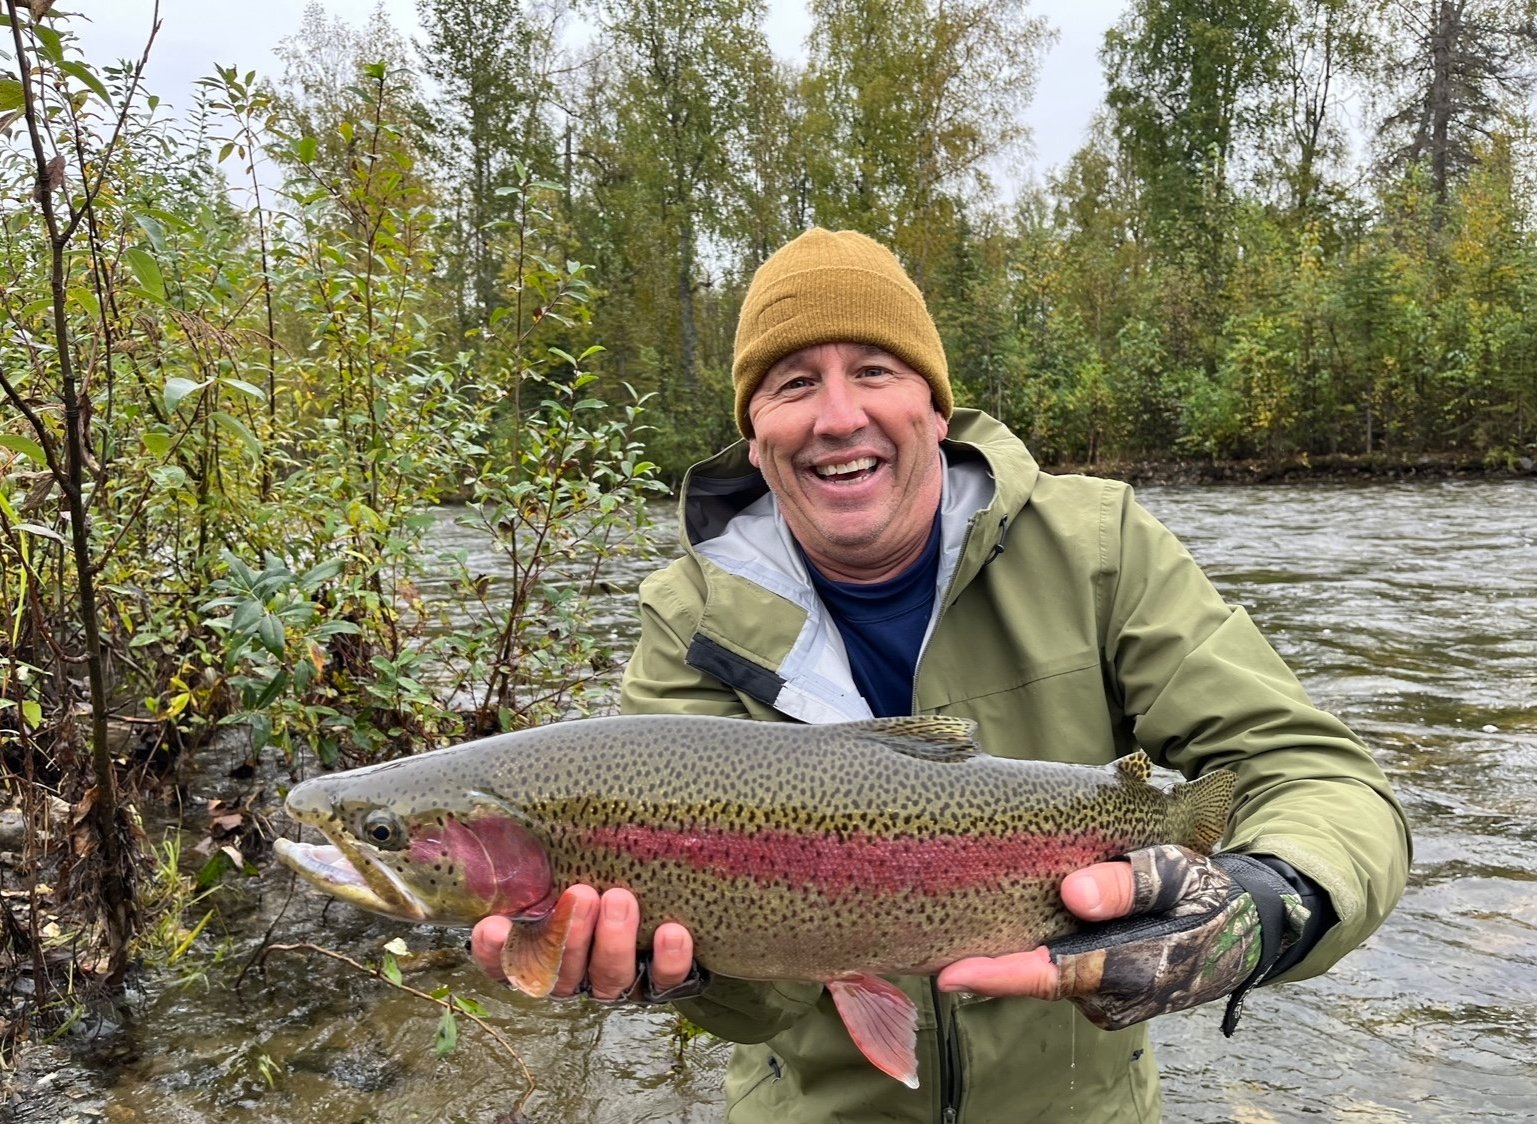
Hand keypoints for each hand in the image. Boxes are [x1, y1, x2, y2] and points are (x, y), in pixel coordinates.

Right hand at [469, 884, 698, 1001]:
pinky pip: (664, 981)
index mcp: (541, 955)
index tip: (492, 925)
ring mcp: (616, 983)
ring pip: (609, 978)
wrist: (664, 900)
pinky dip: (669, 960)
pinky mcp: (661, 983)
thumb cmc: (596, 874)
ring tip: (620, 899)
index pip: (506, 963)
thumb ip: (542, 861)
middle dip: (569, 935)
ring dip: (613, 941)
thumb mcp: (564, 869)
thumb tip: (506, 817)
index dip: (495, 952)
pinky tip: (672, 932)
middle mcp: (575, 976)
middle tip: (581, 894)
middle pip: (562, 972)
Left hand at [938, 846, 1308, 1032]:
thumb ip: (1129, 882)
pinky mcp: (1102, 994)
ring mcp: (1107, 1001)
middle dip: (985, 960)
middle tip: (927, 937)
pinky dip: (1030, 953)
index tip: (949, 973)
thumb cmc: (1207, 894)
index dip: (998, 975)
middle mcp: (1114, 997)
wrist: (1242, 928)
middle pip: (1035, 978)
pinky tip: (1004, 925)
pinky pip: (1056, 974)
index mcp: (1133, 970)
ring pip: (1044, 976)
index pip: (1052, 975)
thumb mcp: (1178, 874)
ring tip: (958, 921)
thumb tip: (1074, 894)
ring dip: (1007, 953)